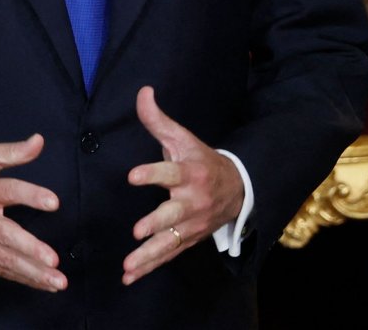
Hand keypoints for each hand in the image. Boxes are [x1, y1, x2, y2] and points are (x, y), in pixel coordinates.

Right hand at [0, 134, 65, 291]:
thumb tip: (39, 142)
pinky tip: (41, 283)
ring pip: (4, 259)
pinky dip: (20, 278)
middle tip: (53, 260)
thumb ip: (11, 151)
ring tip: (57, 281)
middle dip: (30, 249)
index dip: (30, 195)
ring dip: (32, 273)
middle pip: (5, 234)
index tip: (53, 202)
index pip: (8, 190)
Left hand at [122, 86, 243, 285]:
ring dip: (148, 255)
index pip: (170, 172)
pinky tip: (129, 276)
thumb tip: (142, 91)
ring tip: (128, 265)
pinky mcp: (188, 239)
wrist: (239, 189)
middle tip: (137, 231)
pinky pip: (168, 255)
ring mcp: (191, 224)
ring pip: (169, 241)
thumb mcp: (183, 138)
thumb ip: (158, 119)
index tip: (133, 176)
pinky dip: (150, 267)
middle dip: (156, 223)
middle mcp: (192, 201)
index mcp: (190, 173)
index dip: (152, 174)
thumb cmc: (201, 159)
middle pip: (173, 213)